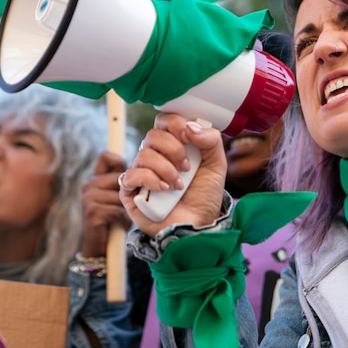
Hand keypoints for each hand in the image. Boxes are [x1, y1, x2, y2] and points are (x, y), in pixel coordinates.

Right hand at [81, 151, 132, 257]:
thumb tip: (143, 167)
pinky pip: (117, 210)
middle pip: (120, 178)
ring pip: (120, 195)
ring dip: (127, 210)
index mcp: (96, 179)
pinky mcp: (92, 212)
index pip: (105, 157)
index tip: (129, 173)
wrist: (103, 248)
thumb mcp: (120, 197)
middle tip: (127, 207)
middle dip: (130, 193)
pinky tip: (119, 225)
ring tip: (122, 218)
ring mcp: (88, 198)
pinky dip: (123, 220)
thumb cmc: (116, 220)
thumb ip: (124, 182)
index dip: (118, 160)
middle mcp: (89, 185)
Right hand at [118, 113, 226, 237]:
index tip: (188, 136)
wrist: (198, 226)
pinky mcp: (130, 191)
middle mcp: (155, 156)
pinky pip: (131, 175)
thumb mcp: (216, 166)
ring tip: (178, 185)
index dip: (174, 124)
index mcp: (173, 145)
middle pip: (153, 136)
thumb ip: (211, 141)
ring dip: (166, 169)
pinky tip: (164, 190)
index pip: (164, 121)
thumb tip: (191, 127)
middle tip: (187, 168)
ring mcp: (141, 173)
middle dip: (174, 149)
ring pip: (143, 154)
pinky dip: (150, 180)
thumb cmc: (204, 196)